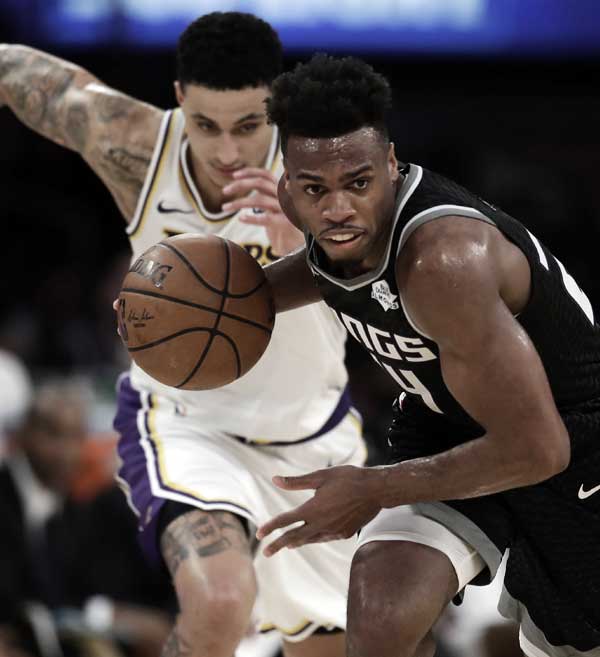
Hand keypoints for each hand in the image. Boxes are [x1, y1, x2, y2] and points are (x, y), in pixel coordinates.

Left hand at [222, 168, 303, 256]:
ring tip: (225, 207)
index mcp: (281, 190)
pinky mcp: (285, 224)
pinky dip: (252, 218)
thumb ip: (263, 193)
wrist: (297, 244)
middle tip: (224, 191)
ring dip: (239, 202)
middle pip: (260, 183)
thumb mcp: (273, 205)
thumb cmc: (281, 224)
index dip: (249, 172)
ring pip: (259, 200)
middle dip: (240, 185)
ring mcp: (285, 210)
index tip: (234, 175)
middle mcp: (284, 196)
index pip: (265, 174)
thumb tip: (239, 182)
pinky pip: (266, 218)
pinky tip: (241, 218)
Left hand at [256, 465, 381, 556]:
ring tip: (285, 545)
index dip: (271, 527)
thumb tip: (275, 480)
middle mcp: (321, 524)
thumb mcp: (321, 476)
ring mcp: (333, 531)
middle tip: (265, 552)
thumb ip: (297, 482)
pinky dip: (313, 538)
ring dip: (296, 542)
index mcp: (313, 509)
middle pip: (294, 537)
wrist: (376, 490)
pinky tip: (310, 536)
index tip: (259, 533)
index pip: (285, 521)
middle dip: (278, 545)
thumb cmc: (348, 478)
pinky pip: (323, 538)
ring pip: (309, 540)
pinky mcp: (343, 533)